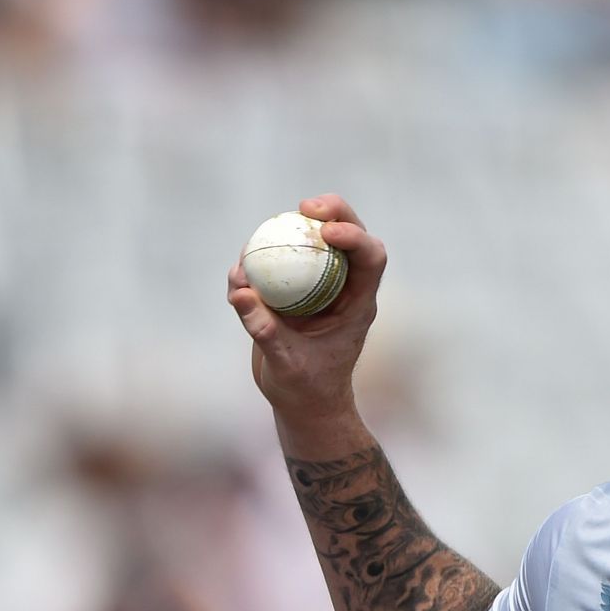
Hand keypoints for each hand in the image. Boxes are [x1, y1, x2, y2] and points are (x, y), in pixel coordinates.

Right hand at [228, 194, 386, 421]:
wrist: (302, 404)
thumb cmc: (306, 389)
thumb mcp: (286, 363)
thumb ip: (265, 330)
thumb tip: (240, 292)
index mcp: (358, 303)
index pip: (371, 258)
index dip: (355, 236)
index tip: (326, 231)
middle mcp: (341, 288)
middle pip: (346, 236)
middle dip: (331, 211)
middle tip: (303, 206)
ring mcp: (316, 287)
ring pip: (311, 242)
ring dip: (287, 232)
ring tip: (255, 245)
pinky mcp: (290, 292)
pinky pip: (278, 264)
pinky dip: (258, 263)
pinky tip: (238, 275)